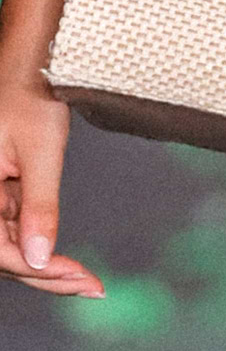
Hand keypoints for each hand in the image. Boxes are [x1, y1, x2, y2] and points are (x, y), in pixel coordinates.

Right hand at [0, 64, 105, 299]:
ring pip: (10, 244)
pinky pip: (16, 227)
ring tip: (86, 282)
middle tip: (91, 288)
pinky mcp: (1, 190)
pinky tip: (68, 261)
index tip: (76, 278)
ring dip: (46, 264)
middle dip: (46, 275)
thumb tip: (40, 258)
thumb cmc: (32, 94)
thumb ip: (39, 206)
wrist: (32, 62)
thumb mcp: (41, 150)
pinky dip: (42, 241)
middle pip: (4, 253)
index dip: (37, 270)